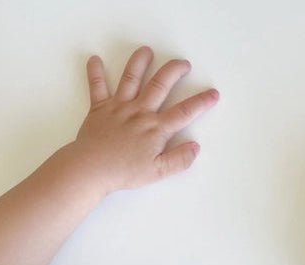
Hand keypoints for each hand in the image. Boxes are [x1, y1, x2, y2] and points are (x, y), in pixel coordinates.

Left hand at [73, 46, 218, 194]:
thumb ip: (179, 160)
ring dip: (140, 62)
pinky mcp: (99, 108)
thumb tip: (195, 147)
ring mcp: (119, 107)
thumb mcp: (158, 172)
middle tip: (184, 64)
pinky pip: (97, 86)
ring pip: (131, 78)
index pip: (184, 112)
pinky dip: (95, 72)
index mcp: (156, 128)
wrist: (91, 169)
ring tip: (147, 51)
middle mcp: (140, 112)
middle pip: (160, 85)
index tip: (213, 93)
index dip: (201, 102)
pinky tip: (95, 59)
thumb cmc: (125, 172)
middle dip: (174, 71)